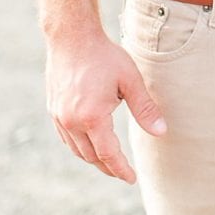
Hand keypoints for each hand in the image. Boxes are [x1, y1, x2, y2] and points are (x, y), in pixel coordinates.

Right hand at [43, 26, 165, 183]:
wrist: (71, 35)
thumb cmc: (103, 55)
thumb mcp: (130, 80)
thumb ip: (145, 109)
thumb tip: (161, 132)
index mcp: (92, 117)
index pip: (108, 155)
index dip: (121, 169)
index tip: (131, 178)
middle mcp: (72, 120)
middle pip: (91, 156)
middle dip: (108, 167)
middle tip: (122, 173)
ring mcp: (59, 115)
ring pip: (76, 149)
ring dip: (93, 159)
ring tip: (108, 161)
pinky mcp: (53, 108)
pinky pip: (66, 137)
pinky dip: (79, 146)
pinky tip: (89, 143)